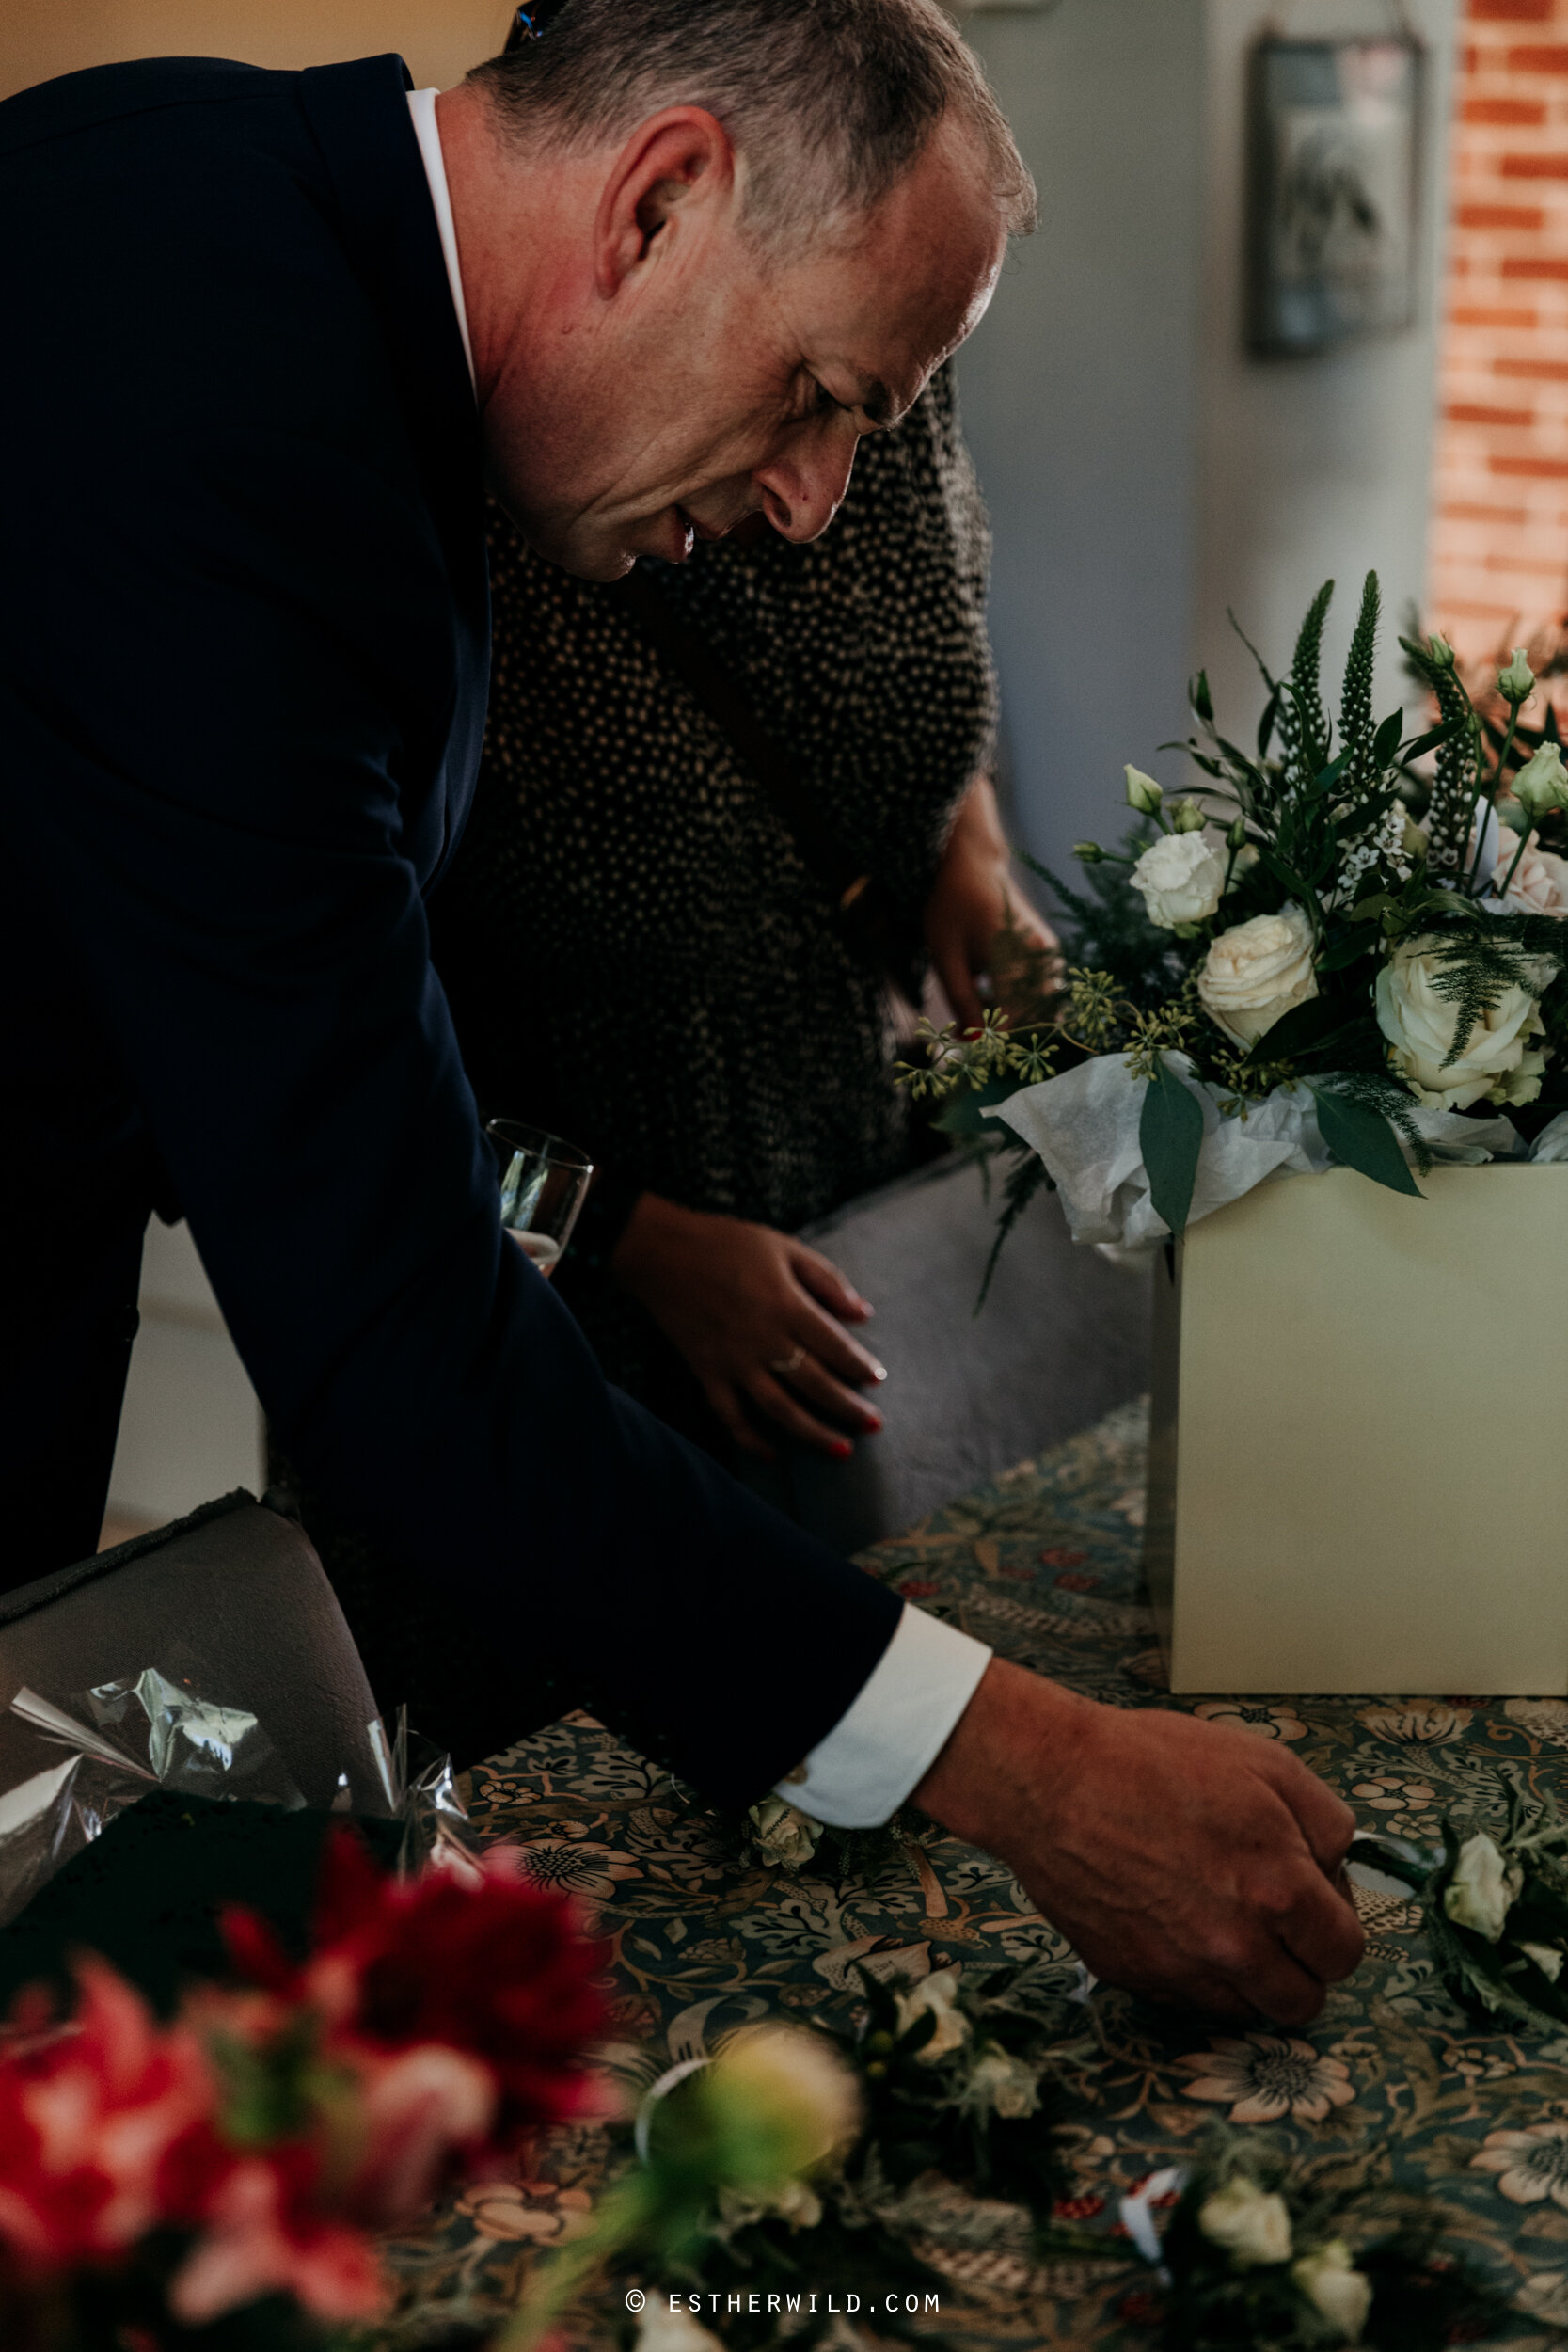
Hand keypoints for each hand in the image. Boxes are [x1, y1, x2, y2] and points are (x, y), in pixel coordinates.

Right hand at [609, 1193, 886, 1461]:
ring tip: (842, 1451)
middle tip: (874, 1425)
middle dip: (848, 1408)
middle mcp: (763, 1339)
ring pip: (779, 1409)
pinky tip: (776, 1456)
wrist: (662, 1252)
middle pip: (815, 1384)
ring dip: (813, 1434)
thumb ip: (828, 1280)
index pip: (834, 1346)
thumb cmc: (727, 1243)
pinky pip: (731, 1416)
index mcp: (786, 1305)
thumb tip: (864, 1314)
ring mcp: (733, 1361)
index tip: (877, 1379)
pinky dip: (752, 1440)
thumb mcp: (784, 1247)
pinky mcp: (707, 1372)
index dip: (860, 1366)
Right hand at [913, 1659, 1363, 2023]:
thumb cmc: (1155, 1760)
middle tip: (1273, 1919)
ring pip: (1244, 2011)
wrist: (1052, 1779)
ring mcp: (1179, 1970)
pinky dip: (1190, 1971)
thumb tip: (1338, 1867)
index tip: (1313, 1902)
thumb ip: (1326, 1821)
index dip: (1334, 1925)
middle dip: (1299, 1965)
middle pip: (1302, 2003)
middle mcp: (1235, 1947)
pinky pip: (1183, 1997)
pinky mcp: (1130, 1976)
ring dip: (1246, 1976)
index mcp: (1279, 1892)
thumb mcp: (1265, 1762)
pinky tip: (1171, 1915)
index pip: (1344, 1954)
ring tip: (1220, 1917)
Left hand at [924, 774, 1058, 1030]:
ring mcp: (1050, 955)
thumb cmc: (951, 908)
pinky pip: (1039, 992)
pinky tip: (989, 989)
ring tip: (975, 1002)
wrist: (972, 865)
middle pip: (1031, 1019)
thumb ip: (962, 1003)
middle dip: (1001, 1032)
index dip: (991, 1041)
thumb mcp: (946, 959)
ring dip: (1010, 1017)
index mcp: (1016, 958)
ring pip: (1038, 1008)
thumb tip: (974, 1044)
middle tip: (967, 1029)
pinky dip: (1016, 1001)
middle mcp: (1043, 959)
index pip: (1014, 1021)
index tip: (965, 1045)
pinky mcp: (1049, 953)